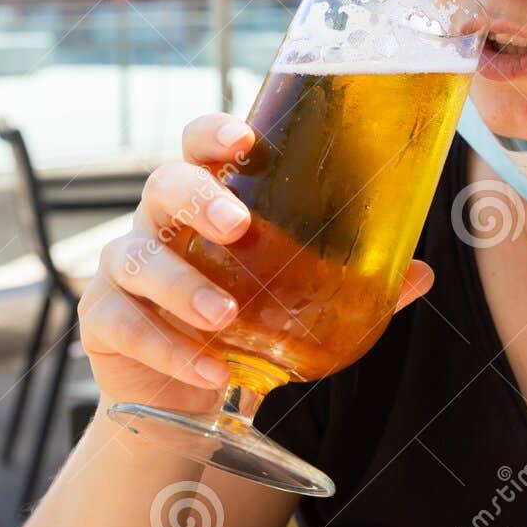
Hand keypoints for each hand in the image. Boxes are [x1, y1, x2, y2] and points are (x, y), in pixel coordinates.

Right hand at [78, 113, 435, 417]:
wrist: (186, 393)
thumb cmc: (245, 318)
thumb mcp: (296, 295)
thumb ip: (355, 283)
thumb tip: (422, 274)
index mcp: (209, 197)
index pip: (200, 144)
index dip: (214, 133)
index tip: (243, 138)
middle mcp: (160, 220)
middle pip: (163, 185)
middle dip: (198, 199)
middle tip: (237, 225)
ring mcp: (124, 266)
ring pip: (137, 257)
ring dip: (182, 286)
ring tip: (225, 316)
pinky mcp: (103, 318)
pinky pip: (124, 324)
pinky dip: (169, 348)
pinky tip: (211, 371)